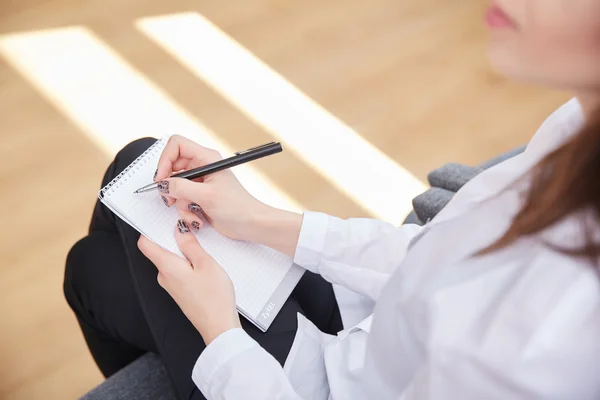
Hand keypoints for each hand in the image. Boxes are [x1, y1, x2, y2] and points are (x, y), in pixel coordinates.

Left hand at [137, 219, 240, 343]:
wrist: (218, 327)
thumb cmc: (214, 297)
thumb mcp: (206, 264)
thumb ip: (191, 245)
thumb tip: (179, 229)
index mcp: (167, 267)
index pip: (145, 244)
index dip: (151, 229)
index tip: (162, 220)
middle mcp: (164, 277)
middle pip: (159, 250)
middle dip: (172, 238)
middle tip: (190, 229)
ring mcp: (171, 286)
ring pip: (170, 261)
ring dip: (182, 252)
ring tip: (201, 246)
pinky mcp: (180, 293)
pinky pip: (178, 272)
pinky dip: (187, 263)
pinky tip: (202, 264)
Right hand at [154, 135, 269, 240]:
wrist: (250, 224)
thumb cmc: (237, 206)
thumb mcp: (206, 195)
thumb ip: (181, 187)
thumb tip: (163, 183)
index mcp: (206, 158)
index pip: (176, 145)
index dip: (165, 160)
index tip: (162, 179)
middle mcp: (202, 167)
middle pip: (171, 168)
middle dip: (170, 187)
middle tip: (171, 199)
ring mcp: (199, 182)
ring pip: (175, 187)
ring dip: (180, 203)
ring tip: (192, 211)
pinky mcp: (198, 197)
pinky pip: (181, 200)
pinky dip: (186, 211)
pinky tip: (198, 218)